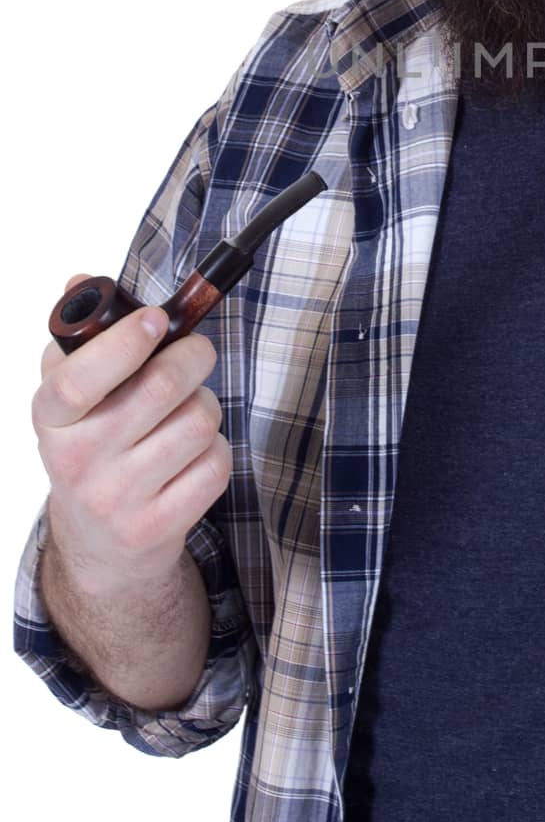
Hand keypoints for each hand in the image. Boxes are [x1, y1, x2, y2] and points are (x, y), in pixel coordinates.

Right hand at [33, 274, 232, 594]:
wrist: (100, 541)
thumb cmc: (94, 446)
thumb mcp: (73, 397)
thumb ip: (80, 339)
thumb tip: (79, 280)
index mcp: (51, 420)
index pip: (77, 380)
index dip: (122, 343)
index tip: (155, 318)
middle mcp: (77, 462)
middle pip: (162, 387)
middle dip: (194, 355)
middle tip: (195, 352)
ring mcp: (116, 499)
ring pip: (198, 421)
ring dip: (206, 405)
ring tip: (186, 412)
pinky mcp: (157, 526)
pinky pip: (215, 463)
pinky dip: (216, 448)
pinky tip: (192, 455)